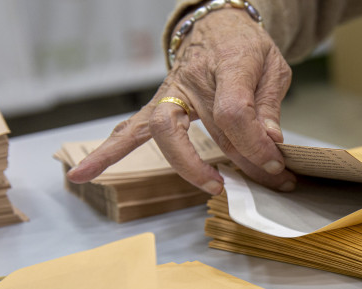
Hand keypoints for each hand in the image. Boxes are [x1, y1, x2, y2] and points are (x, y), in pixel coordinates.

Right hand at [67, 8, 296, 193]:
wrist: (219, 26)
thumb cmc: (246, 48)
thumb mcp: (273, 68)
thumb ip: (269, 105)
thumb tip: (272, 141)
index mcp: (228, 64)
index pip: (235, 112)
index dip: (256, 144)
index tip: (275, 164)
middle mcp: (194, 79)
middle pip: (213, 131)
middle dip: (245, 164)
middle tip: (263, 183)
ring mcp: (172, 91)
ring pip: (167, 132)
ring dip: (185, 166)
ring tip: (212, 189)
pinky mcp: (159, 103)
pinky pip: (132, 128)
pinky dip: (110, 151)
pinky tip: (86, 173)